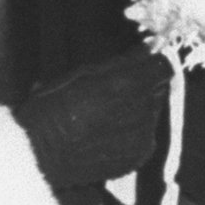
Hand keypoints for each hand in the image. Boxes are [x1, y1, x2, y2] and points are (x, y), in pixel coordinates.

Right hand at [14, 50, 171, 192]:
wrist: (39, 155)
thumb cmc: (52, 108)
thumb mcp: (83, 74)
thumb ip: (123, 62)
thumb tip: (151, 47)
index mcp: (126, 87)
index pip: (164, 67)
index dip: (155, 62)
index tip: (144, 61)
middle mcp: (141, 113)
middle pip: (158, 90)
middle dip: (143, 86)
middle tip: (114, 90)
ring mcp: (141, 138)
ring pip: (151, 114)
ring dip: (136, 110)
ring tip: (104, 116)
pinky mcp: (138, 157)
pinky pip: (144, 136)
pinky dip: (131, 132)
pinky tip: (105, 134)